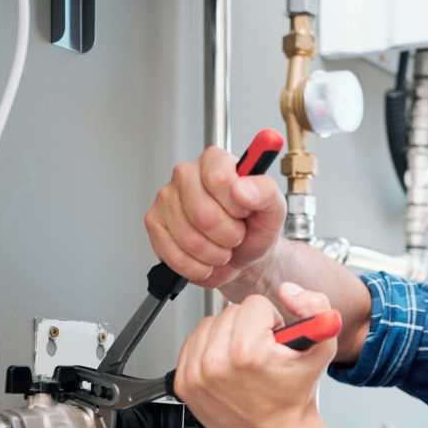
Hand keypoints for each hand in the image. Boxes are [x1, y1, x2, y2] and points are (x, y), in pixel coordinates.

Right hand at [144, 146, 286, 288]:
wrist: (244, 257)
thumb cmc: (255, 229)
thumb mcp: (273, 209)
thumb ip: (265, 191)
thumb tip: (242, 188)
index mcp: (214, 161)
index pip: (218, 179)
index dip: (236, 206)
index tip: (244, 211)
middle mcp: (185, 174)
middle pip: (202, 214)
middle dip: (227, 235)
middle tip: (236, 235)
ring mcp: (166, 199)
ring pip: (189, 239)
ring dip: (215, 254)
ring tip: (223, 248)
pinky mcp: (154, 224)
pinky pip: (175, 256)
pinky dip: (198, 267)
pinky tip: (207, 259)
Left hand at [173, 283, 336, 427]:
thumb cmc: (295, 395)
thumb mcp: (323, 347)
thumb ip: (316, 307)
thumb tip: (288, 291)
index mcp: (247, 352)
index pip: (254, 304)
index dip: (271, 320)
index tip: (274, 342)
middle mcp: (216, 363)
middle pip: (230, 312)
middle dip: (249, 327)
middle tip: (262, 352)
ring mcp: (197, 375)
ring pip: (209, 324)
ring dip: (228, 336)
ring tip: (244, 359)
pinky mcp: (184, 383)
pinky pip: (192, 344)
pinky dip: (210, 350)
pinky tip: (227, 366)